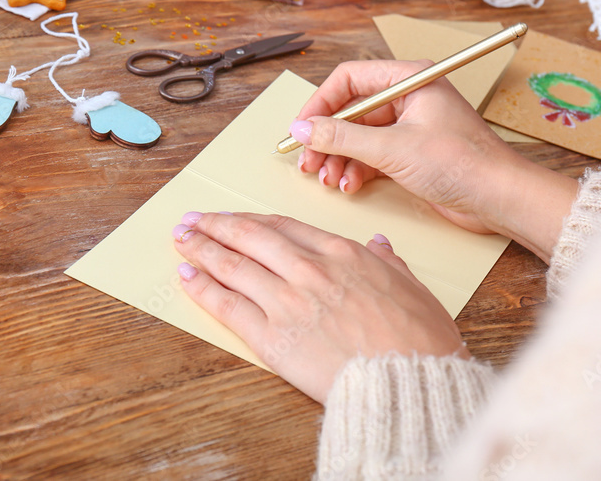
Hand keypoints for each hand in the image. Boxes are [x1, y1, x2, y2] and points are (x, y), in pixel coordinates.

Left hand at [171, 211, 467, 403]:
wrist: (407, 381)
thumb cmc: (418, 341)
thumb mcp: (413, 289)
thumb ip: (389, 263)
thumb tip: (379, 245)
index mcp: (342, 254)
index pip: (283, 227)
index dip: (252, 220)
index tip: (234, 217)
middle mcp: (309, 269)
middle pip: (250, 237)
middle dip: (216, 226)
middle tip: (192, 219)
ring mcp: (287, 300)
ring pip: (233, 265)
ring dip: (201, 248)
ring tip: (181, 239)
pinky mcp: (272, 336)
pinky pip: (228, 305)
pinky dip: (203, 288)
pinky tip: (186, 276)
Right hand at [289, 60, 577, 259]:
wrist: (500, 198)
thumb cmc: (462, 163)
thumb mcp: (392, 149)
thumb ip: (341, 139)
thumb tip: (301, 130)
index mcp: (409, 80)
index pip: (349, 79)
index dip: (320, 104)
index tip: (301, 129)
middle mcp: (408, 98)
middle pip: (350, 111)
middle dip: (326, 138)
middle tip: (307, 162)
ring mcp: (409, 127)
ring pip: (358, 137)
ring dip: (339, 158)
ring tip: (328, 179)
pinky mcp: (411, 153)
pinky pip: (371, 155)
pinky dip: (356, 170)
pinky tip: (349, 185)